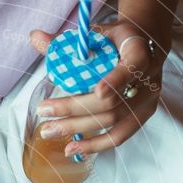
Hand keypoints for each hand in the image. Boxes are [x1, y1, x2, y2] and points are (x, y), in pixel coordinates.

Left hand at [29, 20, 166, 157]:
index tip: (98, 91)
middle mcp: (148, 77)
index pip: (133, 65)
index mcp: (139, 50)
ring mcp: (147, 100)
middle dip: (75, 109)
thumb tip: (35, 37)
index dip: (116, 80)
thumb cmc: (115, 39)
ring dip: (79, 129)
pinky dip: (95, 145)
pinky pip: (119, 136)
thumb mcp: (95, 33)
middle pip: (112, 101)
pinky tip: (73, 149)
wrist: (142, 43)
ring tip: (50, 131)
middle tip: (45, 111)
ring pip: (113, 121)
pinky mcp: (142, 116)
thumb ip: (65, 40)